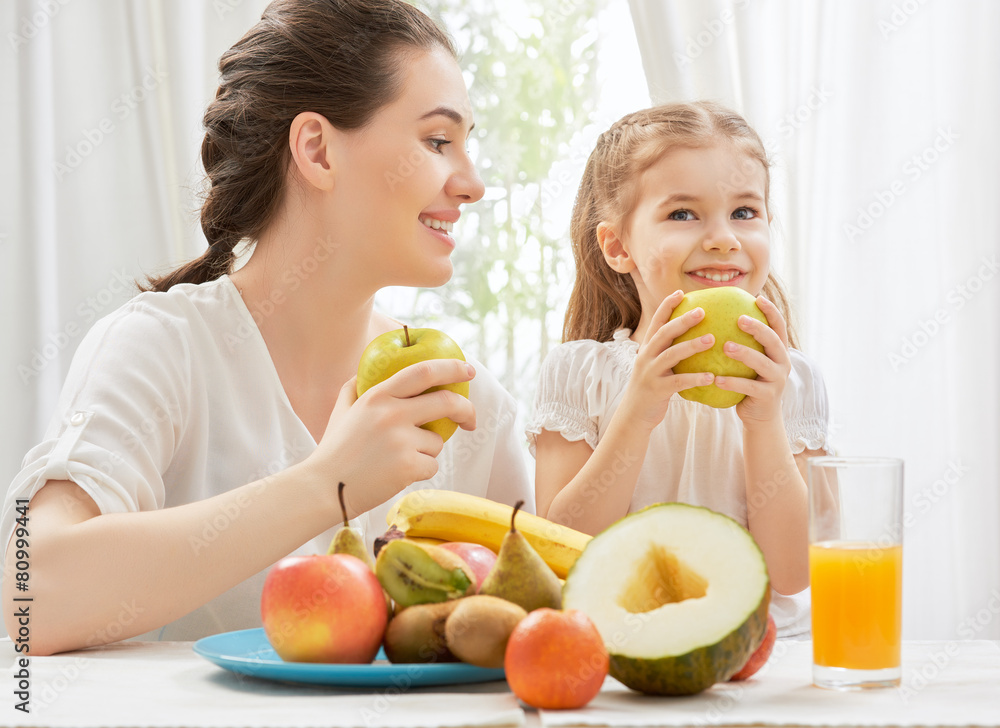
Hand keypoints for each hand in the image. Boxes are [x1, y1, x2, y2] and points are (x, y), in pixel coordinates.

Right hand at [309, 359, 476, 515]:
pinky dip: (420, 471)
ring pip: (437, 441)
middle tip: (470, 421)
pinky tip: (395, 475)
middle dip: (466, 410)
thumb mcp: (342, 410)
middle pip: (446, 402)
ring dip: (426, 451)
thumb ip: (357, 388)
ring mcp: (401, 440)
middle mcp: (392, 413)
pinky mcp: (408, 465)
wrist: (322, 488)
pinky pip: (432, 465)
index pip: (423, 371)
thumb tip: (370, 372)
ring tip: (395, 460)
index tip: (468, 371)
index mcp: (378, 395)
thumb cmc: (333, 450)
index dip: (451, 368)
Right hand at [620, 290, 716, 429]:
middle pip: (664, 333)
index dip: (667, 306)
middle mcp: (646, 357)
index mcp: (647, 348)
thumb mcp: (656, 366)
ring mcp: (650, 373)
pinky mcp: (657, 390)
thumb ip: (669, 352)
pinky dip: (695, 378)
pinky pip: (679, 382)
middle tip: (702, 311)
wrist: (634, 415)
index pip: (656, 322)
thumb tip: (695, 337)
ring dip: (691, 345)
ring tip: (711, 339)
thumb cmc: (652, 388)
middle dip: (682, 320)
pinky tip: (712, 377)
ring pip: (671, 355)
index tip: (681, 292)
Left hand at [715, 295, 790, 428]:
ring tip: (725, 347)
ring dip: (744, 353)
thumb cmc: (749, 383)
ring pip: (762, 363)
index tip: (758, 298)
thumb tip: (719, 317)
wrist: (760, 416)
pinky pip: (749, 387)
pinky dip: (733, 382)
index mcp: (778, 351)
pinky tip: (717, 379)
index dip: (771, 311)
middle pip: (774, 341)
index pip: (779, 326)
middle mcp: (782, 363)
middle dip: (758, 328)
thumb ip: (742, 343)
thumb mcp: (750, 362)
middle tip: (739, 319)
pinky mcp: (767, 396)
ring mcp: (777, 380)